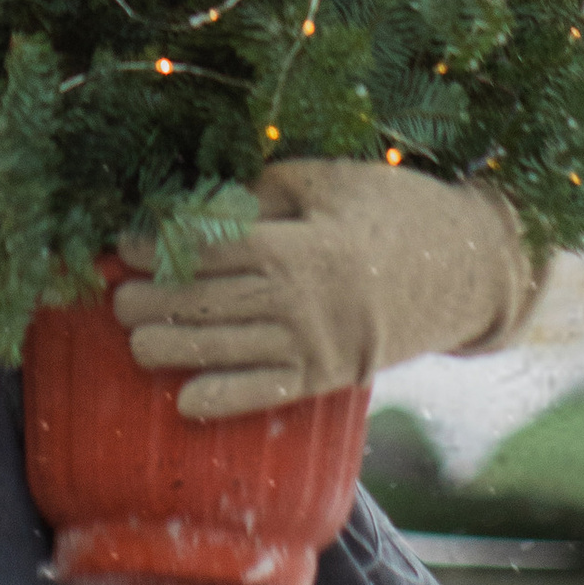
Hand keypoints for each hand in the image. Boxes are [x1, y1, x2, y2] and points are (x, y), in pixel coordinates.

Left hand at [111, 158, 536, 422]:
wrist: (470, 268)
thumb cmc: (393, 211)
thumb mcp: (329, 183)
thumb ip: (263, 195)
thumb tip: (198, 209)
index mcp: (301, 244)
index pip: (212, 249)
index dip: (161, 248)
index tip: (124, 247)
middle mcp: (302, 300)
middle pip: (206, 302)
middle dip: (151, 300)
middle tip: (113, 297)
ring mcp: (315, 344)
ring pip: (224, 351)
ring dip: (170, 348)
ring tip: (134, 340)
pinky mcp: (328, 376)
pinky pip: (267, 394)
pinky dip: (224, 399)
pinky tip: (185, 401)